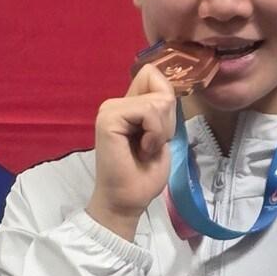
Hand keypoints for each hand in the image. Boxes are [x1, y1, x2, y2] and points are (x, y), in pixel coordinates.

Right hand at [85, 63, 177, 239]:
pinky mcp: (108, 118)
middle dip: (167, 121)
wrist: (128, 200)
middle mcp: (116, 103)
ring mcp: (110, 109)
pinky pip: (148, 111)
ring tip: (146, 149)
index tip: (159, 130)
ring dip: (161, 131)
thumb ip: (161, 109)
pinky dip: (155, 134)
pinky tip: (143, 149)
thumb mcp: (162, 134)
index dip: (166, 99)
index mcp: (127, 105)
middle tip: (151, 145)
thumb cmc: (144, 174)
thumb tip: (166, 89)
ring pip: (157, 101)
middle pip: (161, 88)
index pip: (153, 75)